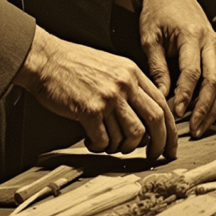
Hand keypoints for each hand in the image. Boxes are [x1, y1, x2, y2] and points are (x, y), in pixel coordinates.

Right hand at [14, 26, 177, 161]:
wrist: (45, 59)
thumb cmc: (72, 63)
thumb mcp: (110, 66)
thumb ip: (129, 87)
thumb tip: (143, 118)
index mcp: (131, 72)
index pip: (162, 104)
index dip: (170, 129)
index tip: (169, 144)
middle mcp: (124, 83)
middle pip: (155, 121)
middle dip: (158, 144)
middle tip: (154, 156)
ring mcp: (108, 97)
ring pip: (131, 134)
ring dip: (122, 147)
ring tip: (109, 143)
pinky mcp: (90, 110)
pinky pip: (105, 140)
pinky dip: (100, 146)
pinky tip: (91, 140)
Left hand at [134, 0, 215, 137]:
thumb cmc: (156, 13)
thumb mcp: (150, 38)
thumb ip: (157, 68)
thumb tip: (162, 98)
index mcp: (191, 35)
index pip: (192, 72)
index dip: (185, 96)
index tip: (175, 114)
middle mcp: (210, 40)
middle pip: (215, 81)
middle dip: (205, 108)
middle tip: (193, 129)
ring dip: (214, 107)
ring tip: (200, 126)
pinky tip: (206, 111)